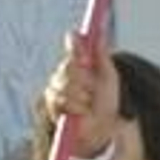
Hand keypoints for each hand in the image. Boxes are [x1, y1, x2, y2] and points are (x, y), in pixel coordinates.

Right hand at [42, 31, 119, 157]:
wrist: (102, 127)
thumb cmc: (105, 101)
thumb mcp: (108, 77)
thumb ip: (101, 55)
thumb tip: (99, 32)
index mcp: (76, 63)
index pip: (74, 48)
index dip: (79, 49)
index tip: (87, 57)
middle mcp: (63, 73)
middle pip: (69, 67)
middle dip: (85, 80)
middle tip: (93, 91)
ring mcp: (55, 89)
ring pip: (66, 85)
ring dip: (83, 96)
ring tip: (89, 104)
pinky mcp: (52, 106)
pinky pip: (63, 101)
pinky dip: (77, 107)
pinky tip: (83, 112)